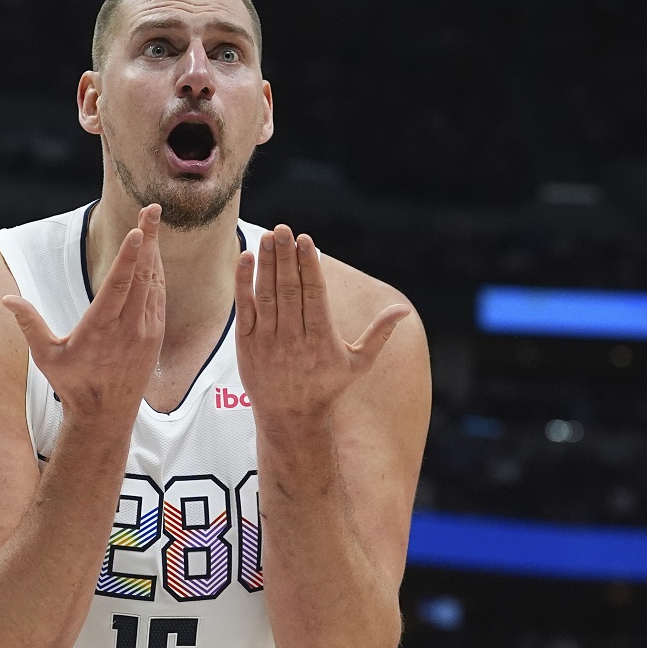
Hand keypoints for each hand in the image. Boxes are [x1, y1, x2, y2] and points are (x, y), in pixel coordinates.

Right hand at [3, 204, 164, 423]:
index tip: (137, 231)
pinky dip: (157, 273)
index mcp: (102, 329)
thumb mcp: (46, 356)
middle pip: (143, 275)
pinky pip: (159, 296)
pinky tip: (155, 255)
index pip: (119, 286)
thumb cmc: (72, 384)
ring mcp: (147, 331)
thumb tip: (6, 299)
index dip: (129, 257)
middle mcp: (130, 328)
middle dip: (149, 239)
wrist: (106, 415)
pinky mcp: (156, 335)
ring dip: (154, 252)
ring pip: (154, 283)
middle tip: (152, 208)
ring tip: (153, 222)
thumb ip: (29, 324)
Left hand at [234, 225, 408, 425]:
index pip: (314, 295)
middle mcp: (293, 338)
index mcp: (321, 339)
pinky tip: (245, 259)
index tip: (306, 240)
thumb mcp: (358, 364)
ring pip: (266, 295)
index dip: (309, 266)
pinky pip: (244, 309)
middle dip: (285, 258)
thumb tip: (403, 311)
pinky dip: (243, 284)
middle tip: (284, 229)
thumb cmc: (328, 387)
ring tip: (267, 237)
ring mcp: (267, 340)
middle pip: (289, 290)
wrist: (291, 418)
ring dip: (265, 264)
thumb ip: (379, 334)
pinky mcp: (246, 344)